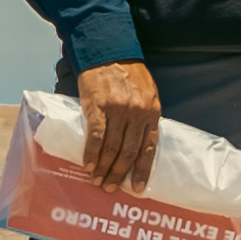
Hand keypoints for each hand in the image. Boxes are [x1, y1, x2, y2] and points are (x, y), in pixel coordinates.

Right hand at [76, 57, 162, 195]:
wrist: (108, 51)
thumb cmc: (128, 74)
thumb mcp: (147, 93)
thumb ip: (145, 116)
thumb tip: (139, 143)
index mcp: (152, 112)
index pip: (149, 148)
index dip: (142, 170)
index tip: (136, 188)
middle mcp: (137, 113)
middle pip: (129, 152)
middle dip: (119, 173)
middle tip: (111, 187)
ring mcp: (118, 110)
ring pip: (112, 148)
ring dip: (104, 168)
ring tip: (97, 180)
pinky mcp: (98, 106)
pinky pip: (96, 137)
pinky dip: (92, 154)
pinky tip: (89, 165)